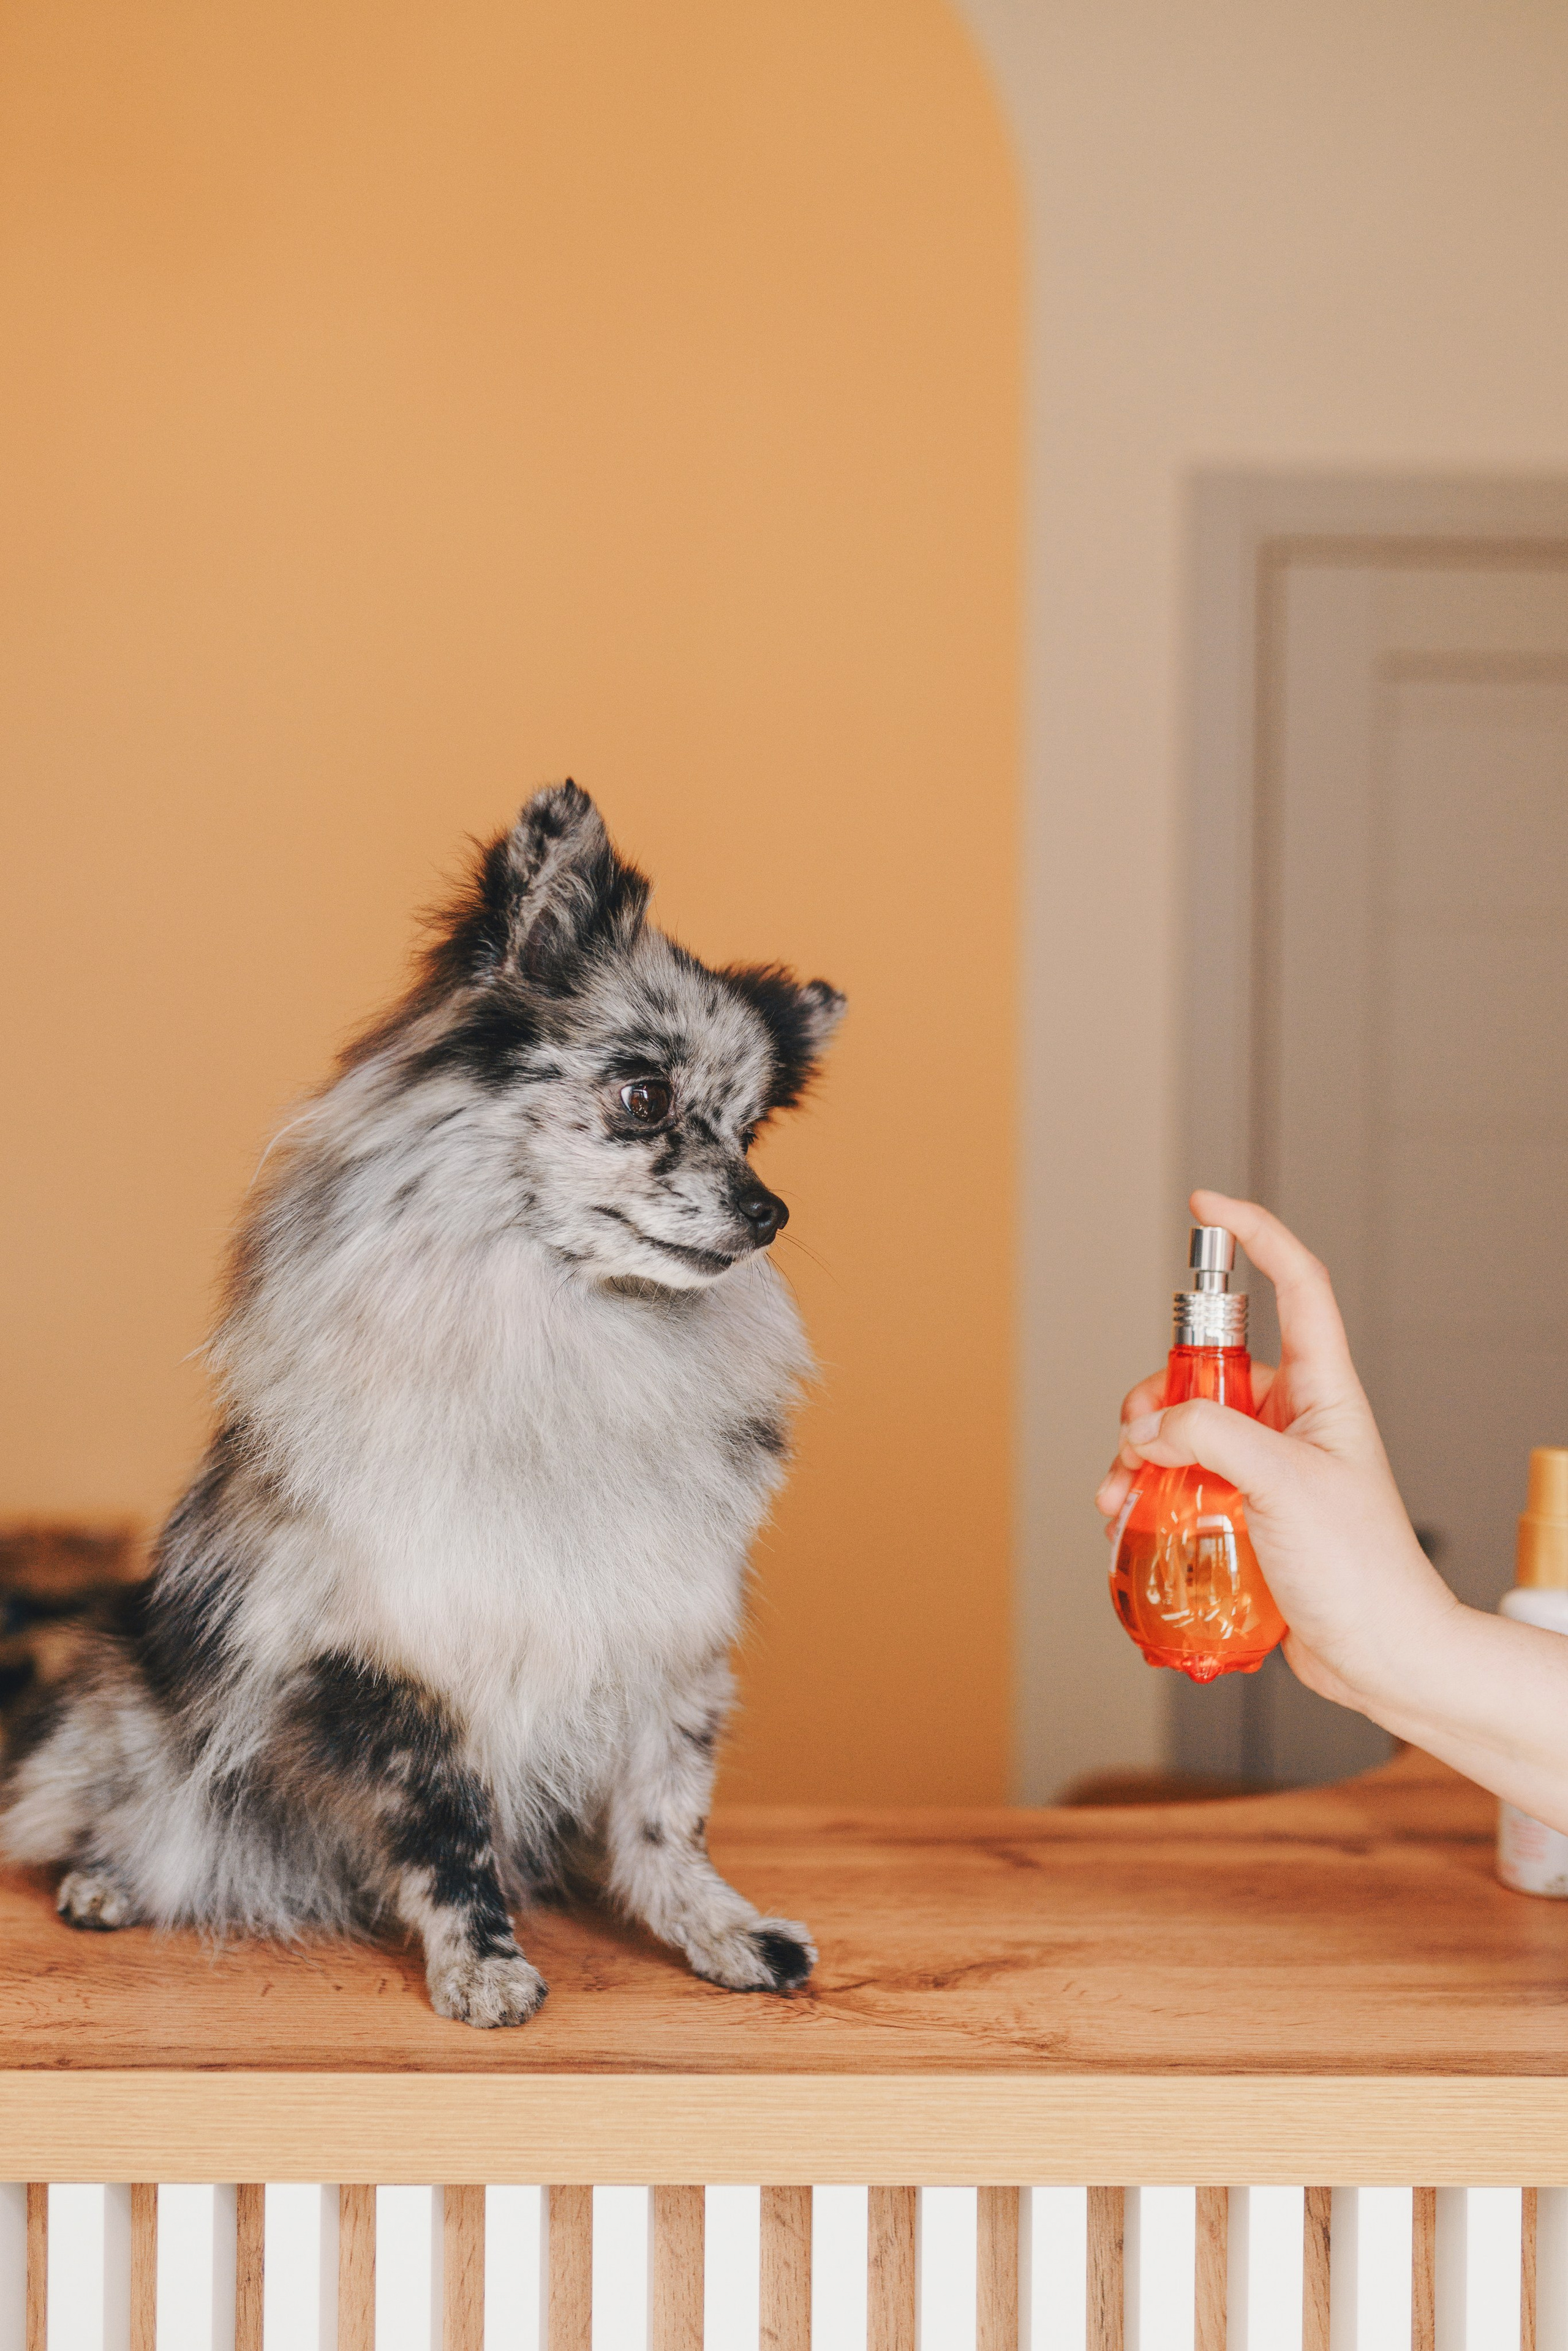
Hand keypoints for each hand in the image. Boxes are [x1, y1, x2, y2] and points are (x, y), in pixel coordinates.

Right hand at [1093, 1191, 1459, 1721]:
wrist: (1380, 1655)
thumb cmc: (1361, 1570)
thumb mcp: (1285, 1484)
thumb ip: (1214, 1437)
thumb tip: (1154, 1424)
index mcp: (1323, 1390)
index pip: (1295, 1284)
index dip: (1255, 1235)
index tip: (1206, 1207)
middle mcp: (1295, 1419)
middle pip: (1211, 1367)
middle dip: (1159, 1390)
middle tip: (1138, 1431)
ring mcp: (1269, 1465)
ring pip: (1186, 1427)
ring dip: (1142, 1451)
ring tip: (1122, 1487)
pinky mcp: (1246, 1510)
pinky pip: (1182, 1479)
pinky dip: (1147, 1491)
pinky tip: (1127, 1516)